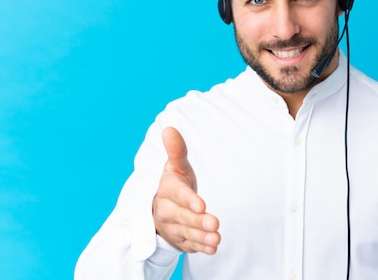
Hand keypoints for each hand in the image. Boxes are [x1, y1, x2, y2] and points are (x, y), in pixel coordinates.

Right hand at [152, 127, 220, 253]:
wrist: (161, 210)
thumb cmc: (175, 184)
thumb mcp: (176, 167)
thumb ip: (177, 151)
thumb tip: (169, 129)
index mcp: (167, 190)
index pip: (178, 195)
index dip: (189, 200)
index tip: (202, 204)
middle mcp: (167, 211)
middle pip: (183, 217)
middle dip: (198, 221)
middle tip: (215, 224)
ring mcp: (173, 228)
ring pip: (187, 234)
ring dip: (202, 237)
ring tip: (217, 238)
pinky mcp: (180, 241)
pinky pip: (190, 246)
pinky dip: (201, 248)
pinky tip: (213, 248)